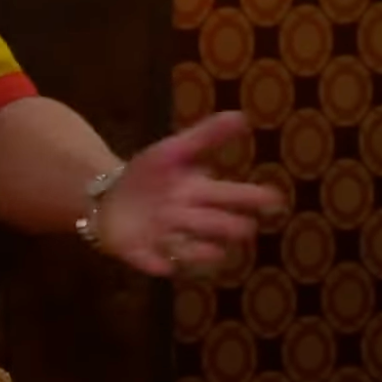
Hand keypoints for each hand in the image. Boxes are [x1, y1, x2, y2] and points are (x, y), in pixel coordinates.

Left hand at [96, 111, 284, 276]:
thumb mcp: (173, 150)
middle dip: (228, 224)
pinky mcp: (147, 256)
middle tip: (227, 220)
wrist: (107, 195)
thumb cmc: (148, 175)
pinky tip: (161, 259)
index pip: (237, 196)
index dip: (255, 198)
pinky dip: (162, 263)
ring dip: (200, 247)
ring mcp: (171, 240)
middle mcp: (193, 220)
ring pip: (199, 251)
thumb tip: (242, 116)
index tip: (273, 199)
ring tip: (191, 237)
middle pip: (224, 227)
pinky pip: (160, 265)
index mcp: (202, 193)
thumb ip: (206, 135)